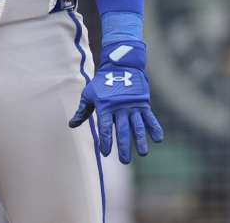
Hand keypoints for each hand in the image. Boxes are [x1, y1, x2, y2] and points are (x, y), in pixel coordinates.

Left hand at [68, 41, 163, 163]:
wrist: (119, 67)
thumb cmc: (101, 84)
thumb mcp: (89, 95)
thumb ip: (82, 111)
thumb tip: (72, 125)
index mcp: (105, 107)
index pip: (104, 128)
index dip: (105, 140)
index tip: (105, 153)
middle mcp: (119, 108)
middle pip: (122, 130)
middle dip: (123, 146)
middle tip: (124, 161)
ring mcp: (133, 106)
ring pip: (137, 126)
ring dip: (140, 140)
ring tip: (143, 153)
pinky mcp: (143, 103)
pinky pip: (150, 118)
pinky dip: (154, 127)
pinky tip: (158, 139)